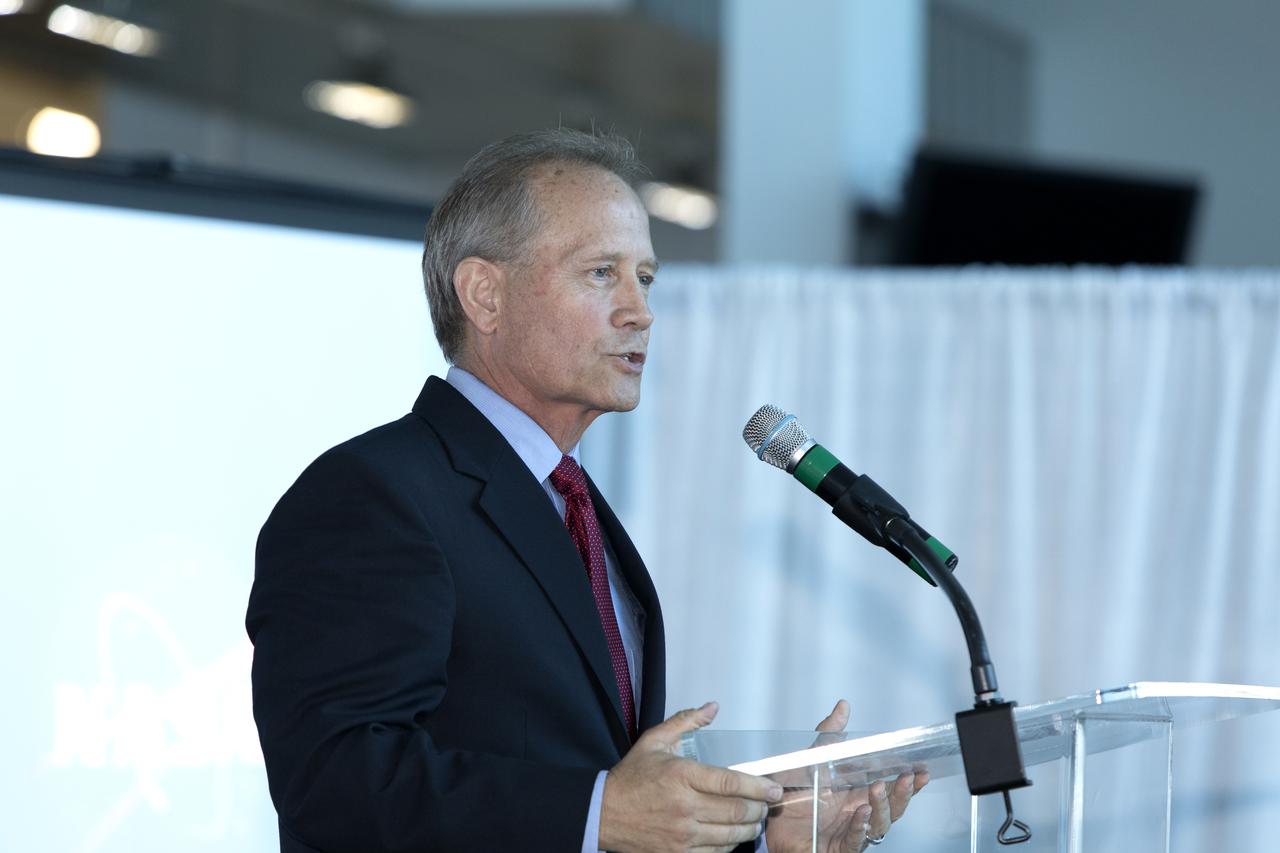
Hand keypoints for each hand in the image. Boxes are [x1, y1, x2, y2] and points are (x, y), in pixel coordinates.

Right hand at [600, 701, 783, 852]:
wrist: (604, 813)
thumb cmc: (631, 778)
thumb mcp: (655, 741)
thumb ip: (685, 722)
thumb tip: (711, 707)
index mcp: (682, 776)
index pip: (731, 784)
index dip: (759, 787)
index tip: (773, 789)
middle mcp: (685, 806)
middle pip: (737, 811)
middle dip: (760, 808)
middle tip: (767, 804)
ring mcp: (683, 834)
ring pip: (731, 835)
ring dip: (750, 828)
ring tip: (755, 819)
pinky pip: (716, 852)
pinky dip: (731, 844)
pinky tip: (734, 835)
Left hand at [765, 700, 929, 852]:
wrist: (771, 817)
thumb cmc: (795, 793)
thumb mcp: (812, 758)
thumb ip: (830, 735)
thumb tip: (843, 707)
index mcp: (857, 792)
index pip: (891, 787)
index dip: (909, 781)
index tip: (921, 770)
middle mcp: (858, 812)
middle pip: (892, 807)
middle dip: (902, 792)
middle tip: (906, 778)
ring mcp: (851, 830)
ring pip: (879, 824)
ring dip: (882, 806)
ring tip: (877, 790)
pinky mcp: (839, 846)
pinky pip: (855, 840)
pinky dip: (860, 828)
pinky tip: (861, 814)